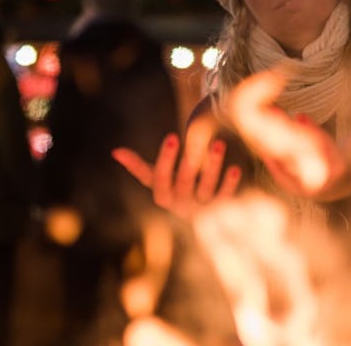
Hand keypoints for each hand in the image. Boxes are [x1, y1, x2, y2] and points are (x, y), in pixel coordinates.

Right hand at [112, 117, 242, 219]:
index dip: (165, 159)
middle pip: (184, 181)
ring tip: (219, 143)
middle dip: (190, 159)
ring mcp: (201, 209)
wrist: (199, 214)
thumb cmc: (174, 188)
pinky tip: (235, 168)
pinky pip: (225, 197)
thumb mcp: (157, 178)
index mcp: (162, 197)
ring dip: (213, 165)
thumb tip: (115, 151)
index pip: (160, 179)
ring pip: (207, 188)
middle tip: (197, 137)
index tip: (172, 137)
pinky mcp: (219, 210)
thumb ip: (138, 166)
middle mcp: (180, 205)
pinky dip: (230, 184)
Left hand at [228, 69, 350, 200]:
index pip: (323, 148)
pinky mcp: (290, 187)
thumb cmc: (347, 161)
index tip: (300, 116)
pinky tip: (259, 141)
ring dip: (275, 140)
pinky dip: (270, 156)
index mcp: (337, 168)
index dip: (312, 132)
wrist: (336, 189)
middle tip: (276, 114)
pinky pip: (278, 170)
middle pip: (301, 154)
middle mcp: (319, 179)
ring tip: (265, 123)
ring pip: (286, 160)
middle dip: (289, 132)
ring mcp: (303, 184)